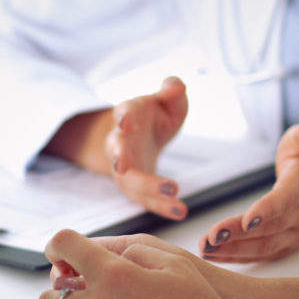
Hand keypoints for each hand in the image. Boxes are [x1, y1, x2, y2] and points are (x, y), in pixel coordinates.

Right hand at [108, 76, 188, 219]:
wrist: (140, 135)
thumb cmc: (155, 115)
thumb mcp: (167, 100)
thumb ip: (172, 91)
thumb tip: (176, 86)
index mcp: (127, 115)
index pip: (123, 113)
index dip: (124, 116)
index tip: (124, 122)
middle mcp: (120, 142)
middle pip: (118, 152)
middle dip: (126, 160)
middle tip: (140, 160)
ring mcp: (124, 167)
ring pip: (129, 181)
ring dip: (149, 190)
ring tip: (175, 198)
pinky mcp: (134, 186)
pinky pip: (145, 199)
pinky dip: (162, 207)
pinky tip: (180, 212)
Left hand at [198, 121, 298, 262]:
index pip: (285, 200)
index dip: (268, 210)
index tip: (249, 218)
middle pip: (268, 228)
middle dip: (238, 234)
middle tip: (212, 236)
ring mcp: (293, 236)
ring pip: (262, 247)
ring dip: (232, 249)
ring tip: (205, 247)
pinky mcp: (282, 248)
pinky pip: (258, 256)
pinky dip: (234, 258)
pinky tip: (212, 256)